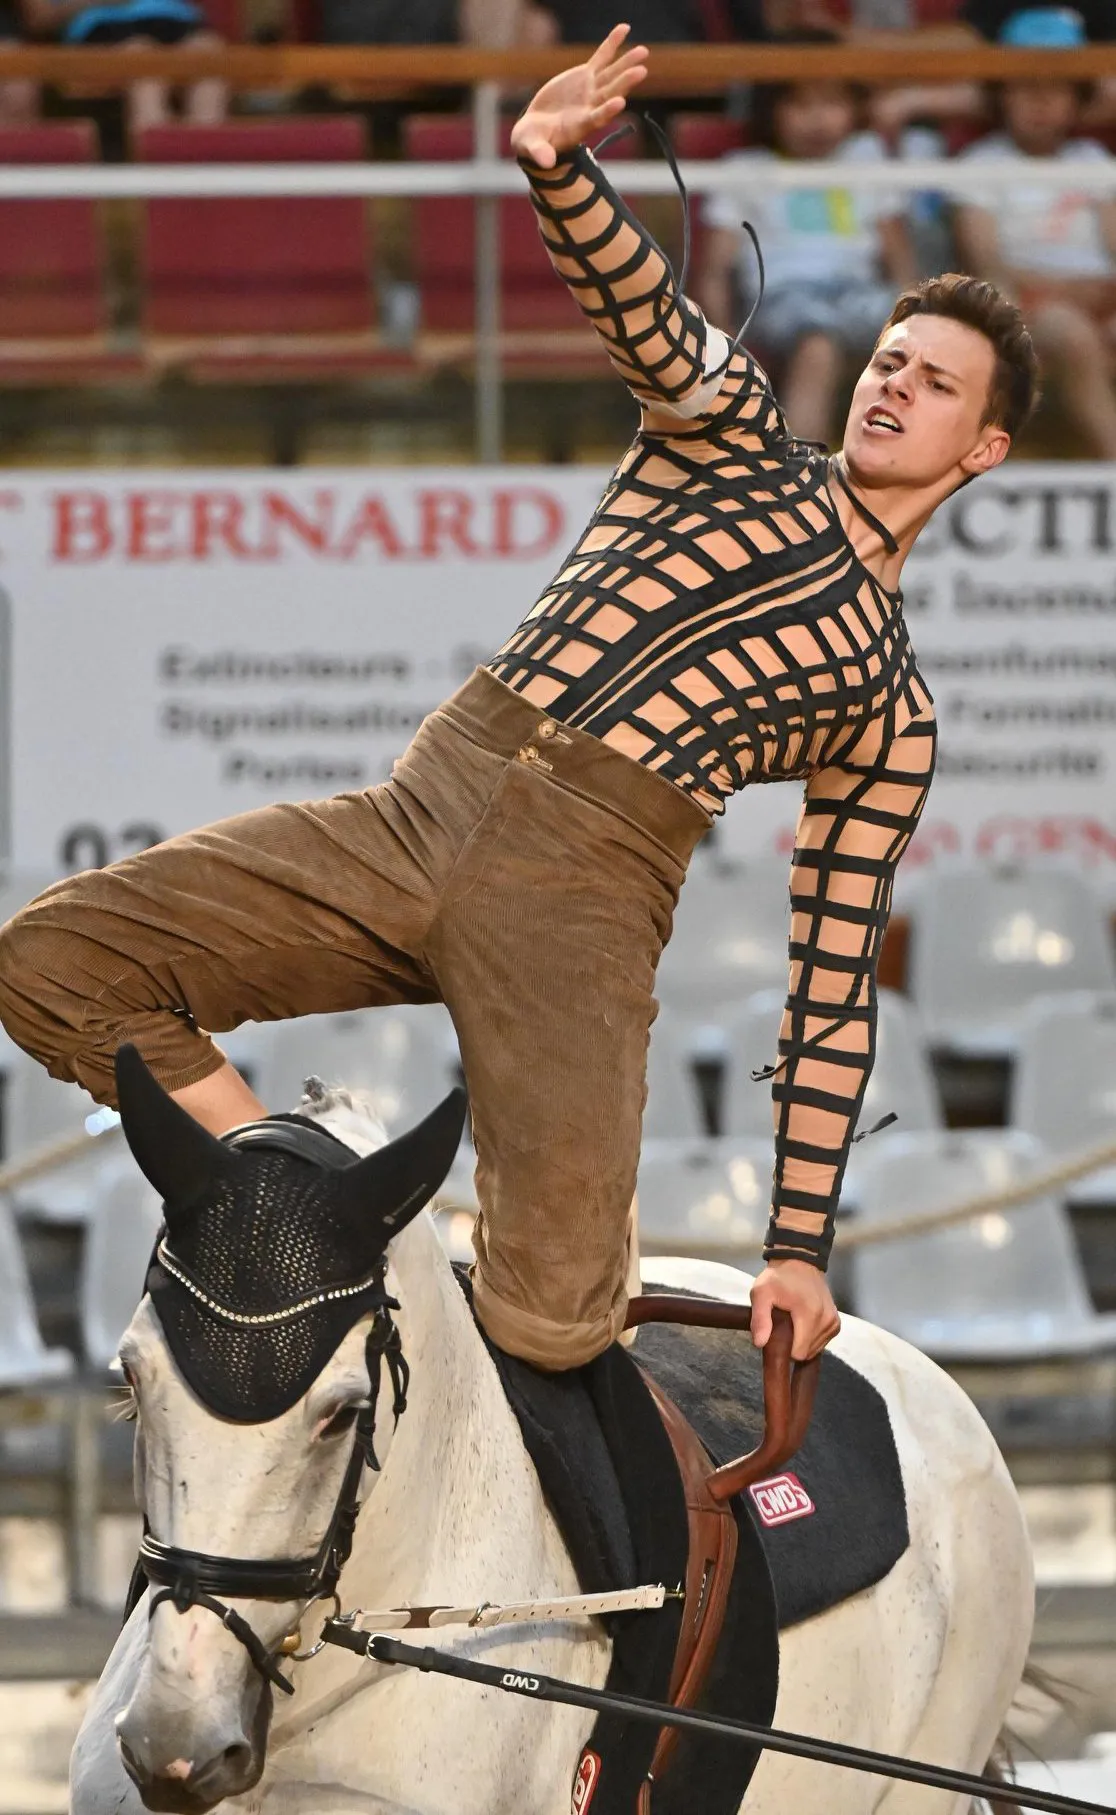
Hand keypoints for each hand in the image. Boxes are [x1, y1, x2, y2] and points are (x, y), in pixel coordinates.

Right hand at [509, 22, 648, 170]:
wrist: (537, 130)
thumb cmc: (534, 142)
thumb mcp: (533, 147)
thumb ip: (540, 153)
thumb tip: (546, 162)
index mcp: (580, 126)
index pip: (596, 118)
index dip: (607, 111)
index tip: (620, 102)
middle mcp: (590, 108)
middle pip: (610, 94)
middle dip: (624, 83)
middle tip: (641, 71)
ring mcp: (590, 91)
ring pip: (610, 75)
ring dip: (626, 64)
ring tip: (642, 51)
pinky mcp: (586, 76)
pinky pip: (601, 57)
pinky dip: (612, 44)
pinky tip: (625, 29)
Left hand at [750, 1258, 839, 1362]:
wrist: (800, 1262)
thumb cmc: (778, 1278)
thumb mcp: (761, 1293)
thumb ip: (759, 1319)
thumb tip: (760, 1343)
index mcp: (809, 1313)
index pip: (799, 1353)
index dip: (784, 1349)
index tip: (777, 1334)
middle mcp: (826, 1319)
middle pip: (806, 1353)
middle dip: (793, 1344)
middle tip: (784, 1325)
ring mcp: (833, 1321)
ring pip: (814, 1349)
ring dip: (802, 1341)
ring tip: (793, 1321)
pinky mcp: (836, 1322)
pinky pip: (822, 1342)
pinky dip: (811, 1337)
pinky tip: (803, 1323)